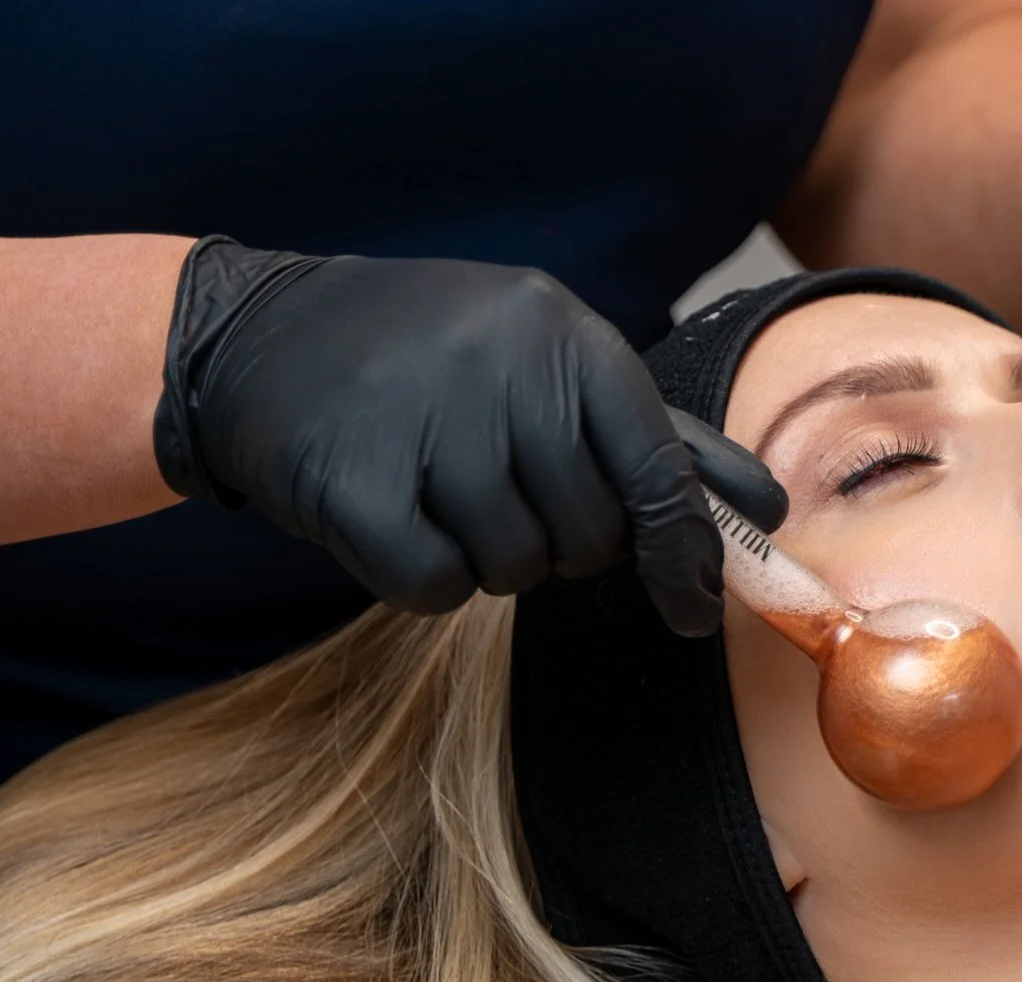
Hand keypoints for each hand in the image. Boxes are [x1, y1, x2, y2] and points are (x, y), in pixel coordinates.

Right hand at [152, 238, 786, 633]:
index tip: (694, 608)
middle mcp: (502, 364)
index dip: (684, 552)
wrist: (254, 334)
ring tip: (440, 493)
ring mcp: (421, 416)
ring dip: (486, 560)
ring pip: (512, 568)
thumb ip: (660, 441)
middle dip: (559, 548)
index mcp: (566, 335)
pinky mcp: (348, 478)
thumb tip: (767, 509)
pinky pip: (432, 585)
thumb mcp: (551, 365)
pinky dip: (420, 575)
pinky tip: (392, 514)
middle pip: (587, 535)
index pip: (659, 471)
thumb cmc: (434, 364)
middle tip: (503, 499)